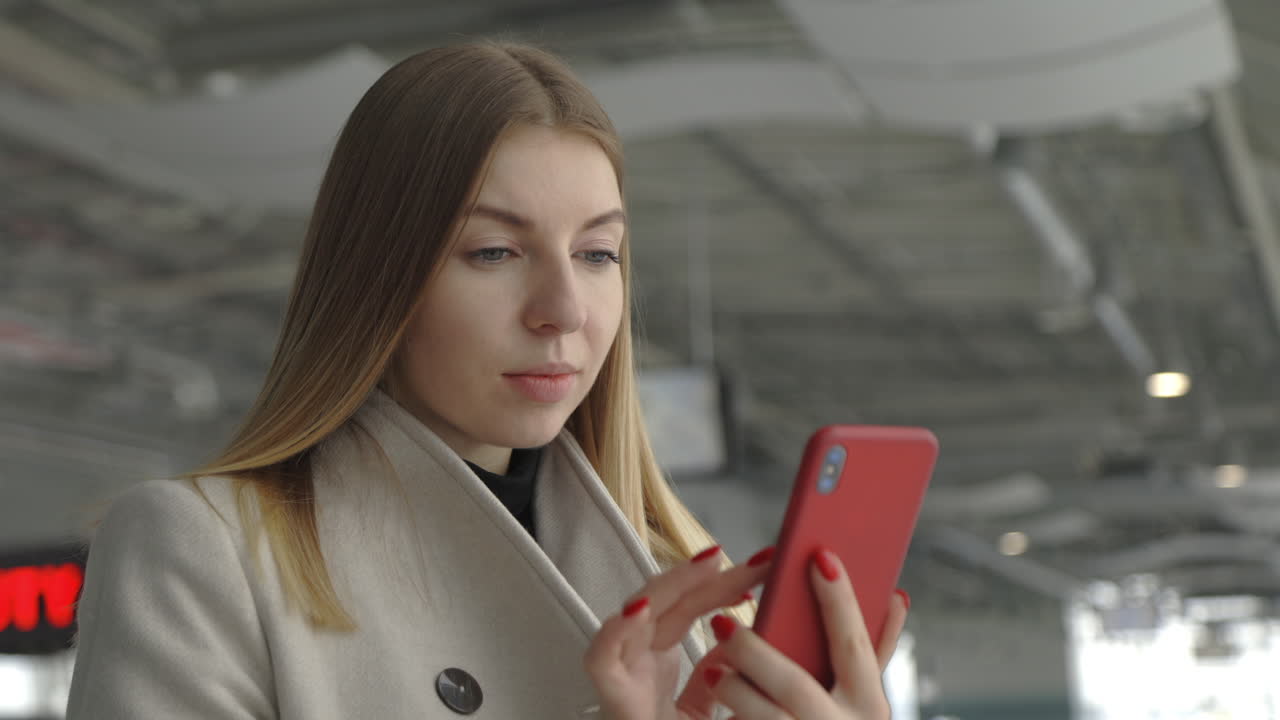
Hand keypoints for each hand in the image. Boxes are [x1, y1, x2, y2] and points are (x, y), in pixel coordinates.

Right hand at [583, 544, 771, 719]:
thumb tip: (755, 640)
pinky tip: (641, 611)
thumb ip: (725, 675)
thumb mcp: (710, 708)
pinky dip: (615, 633)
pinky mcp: (610, 698)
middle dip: (713, 576)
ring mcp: (622, 675)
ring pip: (638, 616)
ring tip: (709, 565)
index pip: (694, 609)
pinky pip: (602, 660)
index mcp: (659, 661)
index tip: (766, 565)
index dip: (726, 583)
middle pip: (673, 605)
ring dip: (670, 587)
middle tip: (758, 560)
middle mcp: (638, 661)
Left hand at [684, 548, 908, 719]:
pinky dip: (732, 716)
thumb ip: (869, 650)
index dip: (839, 601)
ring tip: (714, 669)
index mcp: (869, 703)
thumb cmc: (832, 718)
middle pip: (795, 685)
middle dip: (755, 653)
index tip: (820, 557)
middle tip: (722, 624)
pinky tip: (715, 696)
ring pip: (766, 718)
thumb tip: (896, 596)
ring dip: (735, 691)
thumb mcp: (860, 693)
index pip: (854, 644)